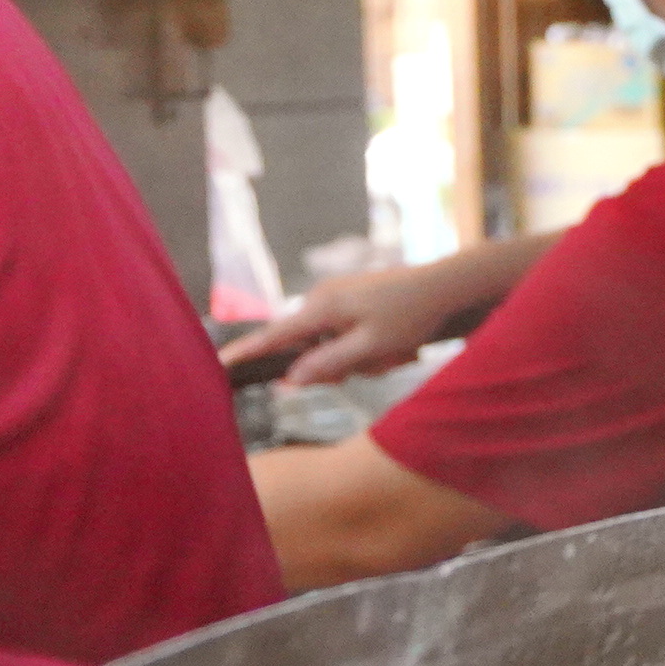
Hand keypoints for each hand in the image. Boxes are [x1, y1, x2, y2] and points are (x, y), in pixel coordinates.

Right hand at [225, 248, 500, 384]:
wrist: (445, 286)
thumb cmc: (410, 315)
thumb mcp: (370, 347)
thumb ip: (327, 364)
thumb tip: (289, 380)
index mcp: (321, 307)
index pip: (274, 336)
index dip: (247, 353)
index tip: (218, 366)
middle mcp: (323, 298)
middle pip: (308, 349)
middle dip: (338, 367)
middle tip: (374, 364)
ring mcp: (338, 298)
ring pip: (333, 347)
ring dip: (361, 360)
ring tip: (395, 352)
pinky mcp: (354, 301)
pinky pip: (348, 336)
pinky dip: (369, 349)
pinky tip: (397, 345)